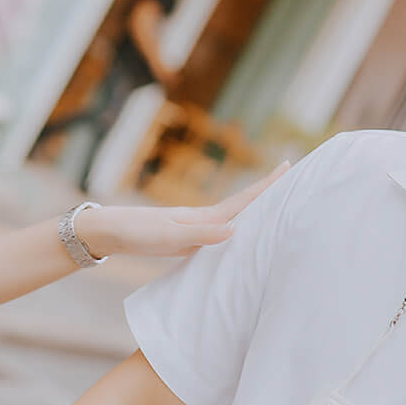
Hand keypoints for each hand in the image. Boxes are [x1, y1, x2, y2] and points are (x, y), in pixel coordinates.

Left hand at [76, 162, 291, 259]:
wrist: (108, 232)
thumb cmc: (136, 232)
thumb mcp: (168, 236)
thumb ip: (200, 234)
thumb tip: (236, 228)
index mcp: (203, 217)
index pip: (244, 200)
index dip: (267, 185)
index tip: (290, 166)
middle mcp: (203, 219)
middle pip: (244, 205)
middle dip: (270, 193)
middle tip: (297, 181)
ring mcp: (195, 227)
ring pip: (235, 218)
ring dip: (256, 211)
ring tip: (280, 206)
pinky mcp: (186, 238)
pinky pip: (221, 232)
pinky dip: (238, 229)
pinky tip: (240, 235)